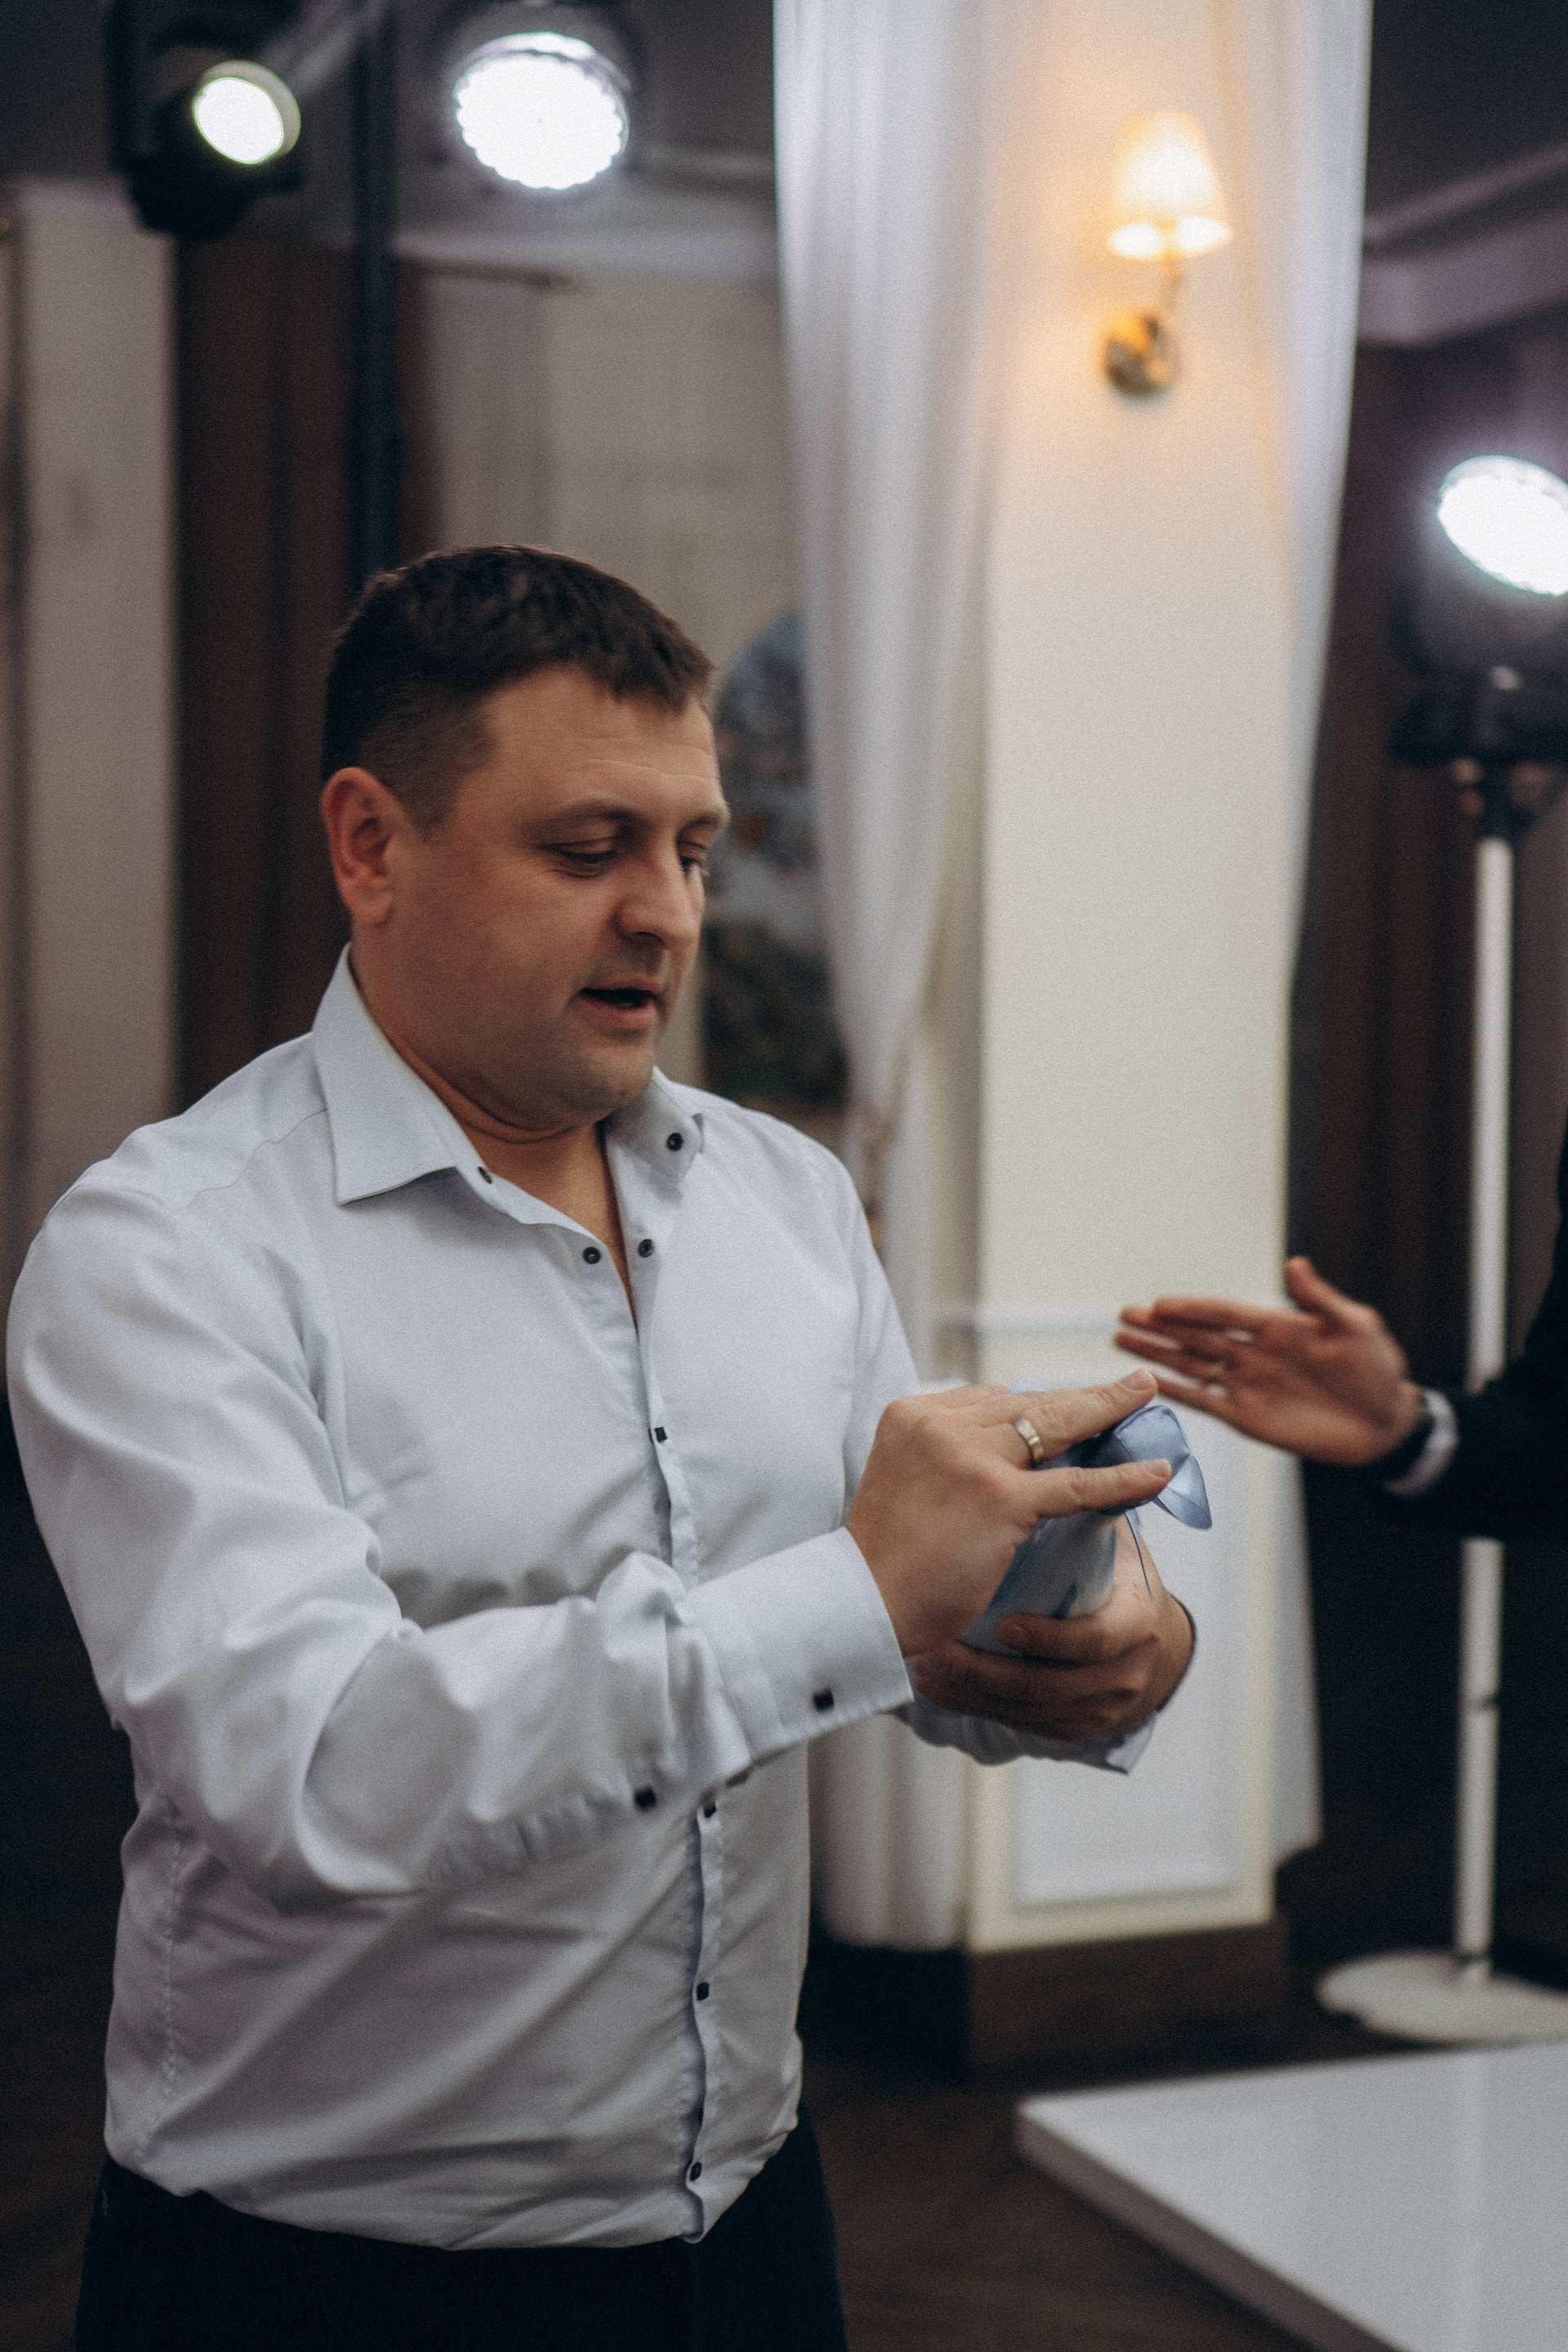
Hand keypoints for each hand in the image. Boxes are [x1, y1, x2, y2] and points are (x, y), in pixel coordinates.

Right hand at [846, 1369, 1170, 1656]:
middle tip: (1132, 1383)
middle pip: (1027, 1403)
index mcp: (912, 1414)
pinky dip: (1121, 1478)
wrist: (860, 1603)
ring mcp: (971, 1458)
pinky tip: (1156, 1471)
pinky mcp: (999, 1498)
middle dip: (1085, 1394)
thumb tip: (1000, 1458)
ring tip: (1147, 1397)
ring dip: (1109, 1411)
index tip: (1071, 1410)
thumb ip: (942, 1459)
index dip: (1036, 1407)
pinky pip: (1075, 1484)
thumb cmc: (884, 1558)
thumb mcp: (902, 1481)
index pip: (991, 1398)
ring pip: (1055, 1428)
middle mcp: (940, 1424)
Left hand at [907, 1519, 1192, 1740]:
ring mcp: (1094, 1710)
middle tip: (934, 1650)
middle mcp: (1123, 1675)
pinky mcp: (1067, 1729)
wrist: (1135, 1642)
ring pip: (1020, 1710)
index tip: (1001, 1626)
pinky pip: (1011, 1723)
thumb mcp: (1113, 1548)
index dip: (1047, 1638)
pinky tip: (928, 1684)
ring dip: (964, 1687)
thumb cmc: (1113, 1576)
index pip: (1094, 1640)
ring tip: (920, 1662)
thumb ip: (1091, 1509)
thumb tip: (1053, 1439)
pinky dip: (965, 1702)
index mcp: (1137, 1624)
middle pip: (1047, 1687)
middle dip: (984, 1672)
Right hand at [1115, 1256, 1424, 1466]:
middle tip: (1125, 1315)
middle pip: (1198, 1336)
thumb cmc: (1376, 1370)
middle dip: (1161, 1327)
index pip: (1225, 1314)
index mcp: (1277, 1327)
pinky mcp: (1247, 1417)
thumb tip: (1295, 1263)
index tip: (1160, 1305)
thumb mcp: (1355, 1327)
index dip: (1193, 1309)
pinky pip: (1205, 1402)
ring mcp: (1247, 1385)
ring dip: (1159, 1355)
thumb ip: (1320, 1300)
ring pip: (1193, 1365)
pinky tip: (1151, 1383)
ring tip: (1122, 1341)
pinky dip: (1178, 1392)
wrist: (1385, 1424)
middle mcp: (1254, 1353)